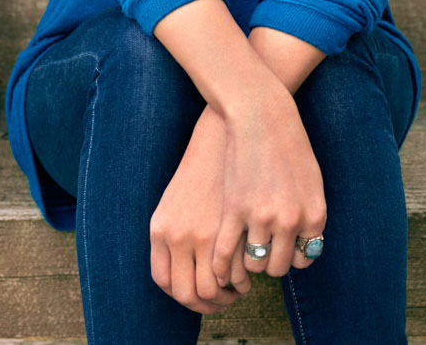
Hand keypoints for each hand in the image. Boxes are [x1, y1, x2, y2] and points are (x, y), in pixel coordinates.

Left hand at [149, 105, 250, 313]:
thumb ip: (177, 234)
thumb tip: (188, 269)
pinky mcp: (244, 225)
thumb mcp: (178, 196)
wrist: (239, 122)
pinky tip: (263, 261)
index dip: (187, 297)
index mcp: (163, 230)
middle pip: (195, 294)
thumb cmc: (210, 159)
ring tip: (248, 279)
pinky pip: (249, 266)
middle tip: (228, 298)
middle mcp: (184, 235)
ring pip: (226, 284)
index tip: (203, 295)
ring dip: (239, 289)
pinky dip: (256, 271)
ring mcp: (212, 231)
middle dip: (213, 303)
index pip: (168, 284)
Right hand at [211, 85, 326, 280]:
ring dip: (247, 262)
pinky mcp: (234, 211)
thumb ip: (309, 217)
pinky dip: (221, 266)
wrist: (262, 115)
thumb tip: (303, 249)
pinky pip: (226, 253)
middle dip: (269, 263)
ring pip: (253, 264)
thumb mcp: (312, 182)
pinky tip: (219, 266)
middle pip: (278, 267)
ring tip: (242, 251)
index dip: (291, 257)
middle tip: (259, 252)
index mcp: (314, 215)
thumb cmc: (289, 145)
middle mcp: (291, 221)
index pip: (305, 260)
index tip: (280, 250)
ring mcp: (261, 218)